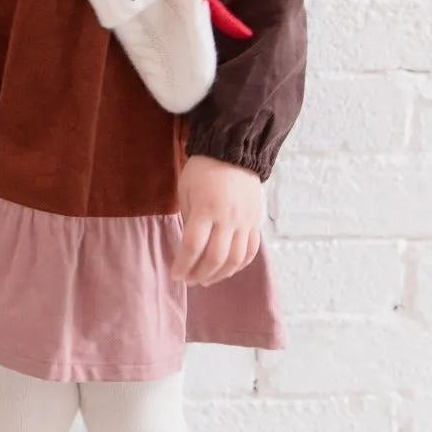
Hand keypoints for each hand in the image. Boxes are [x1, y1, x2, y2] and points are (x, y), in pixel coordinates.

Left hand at [173, 155, 263, 285]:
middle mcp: (228, 219)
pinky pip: (251, 250)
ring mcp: (245, 222)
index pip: (193, 246)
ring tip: (206, 279)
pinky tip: (227, 269)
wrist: (234, 151)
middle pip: (215, 258)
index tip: (175, 275)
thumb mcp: (186, 190)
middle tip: (189, 280)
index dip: (183, 265)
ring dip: (219, 275)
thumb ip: (188, 219)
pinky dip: (239, 265)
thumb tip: (190, 247)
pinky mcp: (255, 221)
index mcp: (206, 209)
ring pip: (235, 260)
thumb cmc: (203, 169)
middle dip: (199, 274)